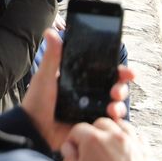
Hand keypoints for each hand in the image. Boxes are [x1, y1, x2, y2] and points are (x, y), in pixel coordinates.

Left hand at [21, 30, 131, 151]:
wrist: (34, 129)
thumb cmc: (37, 102)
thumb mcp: (45, 76)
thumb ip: (52, 56)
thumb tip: (50, 31)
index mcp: (82, 81)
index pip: (106, 73)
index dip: (120, 71)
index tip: (128, 72)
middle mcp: (90, 94)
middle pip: (116, 88)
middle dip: (122, 88)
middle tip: (116, 92)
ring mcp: (93, 110)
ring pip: (116, 105)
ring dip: (120, 105)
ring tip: (112, 108)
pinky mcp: (93, 124)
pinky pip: (110, 122)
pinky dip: (115, 120)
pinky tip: (111, 118)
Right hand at [61, 118, 155, 160]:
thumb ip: (69, 157)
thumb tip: (69, 148)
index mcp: (93, 140)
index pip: (79, 129)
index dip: (74, 138)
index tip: (75, 147)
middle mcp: (113, 136)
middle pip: (101, 123)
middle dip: (94, 132)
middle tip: (92, 145)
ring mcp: (131, 141)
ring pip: (121, 125)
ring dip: (113, 131)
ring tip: (109, 144)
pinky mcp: (145, 149)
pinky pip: (137, 135)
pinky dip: (131, 139)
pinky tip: (125, 148)